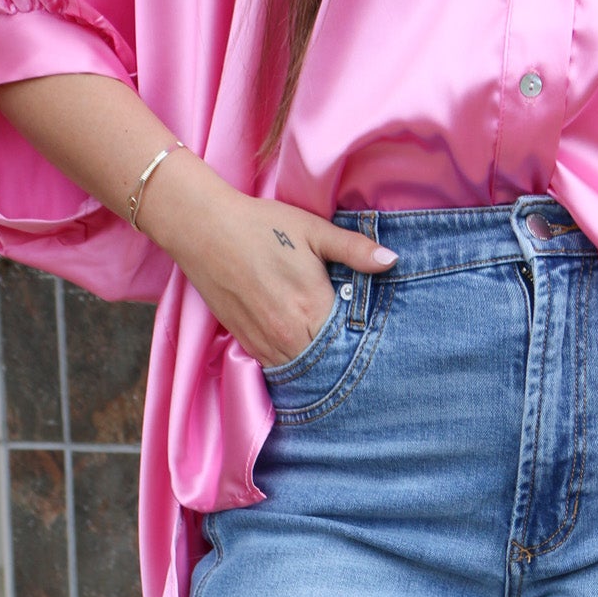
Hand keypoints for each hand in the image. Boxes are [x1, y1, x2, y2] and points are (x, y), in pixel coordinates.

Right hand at [141, 155, 396, 366]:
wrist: (204, 229)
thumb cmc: (261, 225)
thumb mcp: (312, 230)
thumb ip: (354, 249)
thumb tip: (392, 260)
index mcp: (312, 307)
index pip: (350, 341)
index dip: (362, 339)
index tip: (372, 334)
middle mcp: (290, 335)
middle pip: (329, 363)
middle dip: (343, 357)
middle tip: (357, 348)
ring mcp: (266, 344)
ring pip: (304, 371)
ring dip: (318, 366)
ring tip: (332, 355)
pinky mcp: (247, 345)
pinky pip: (279, 369)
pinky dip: (294, 364)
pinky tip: (303, 351)